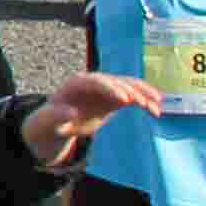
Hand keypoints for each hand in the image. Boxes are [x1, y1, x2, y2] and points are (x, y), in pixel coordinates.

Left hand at [18, 73, 153, 167]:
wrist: (56, 124)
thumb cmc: (50, 121)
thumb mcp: (49, 120)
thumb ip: (58, 116)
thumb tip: (71, 113)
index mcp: (78, 83)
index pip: (97, 81)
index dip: (111, 89)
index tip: (124, 100)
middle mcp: (95, 82)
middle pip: (116, 82)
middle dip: (130, 91)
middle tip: (142, 104)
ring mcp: (107, 90)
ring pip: (129, 87)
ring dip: (143, 94)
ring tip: (156, 105)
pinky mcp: (115, 99)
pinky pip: (133, 98)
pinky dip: (145, 102)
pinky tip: (156, 110)